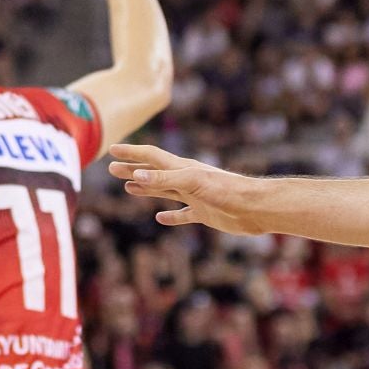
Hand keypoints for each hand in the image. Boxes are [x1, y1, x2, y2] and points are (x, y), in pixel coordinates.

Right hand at [108, 144, 267, 234]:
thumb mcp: (192, 183)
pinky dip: (171, 216)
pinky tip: (161, 219)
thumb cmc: (227, 191)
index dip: (131, 153)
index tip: (112, 150)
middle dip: (133, 170)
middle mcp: (186, 180)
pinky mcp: (205, 213)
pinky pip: (183, 214)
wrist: (256, 208)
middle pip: (154, 173)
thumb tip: (135, 176)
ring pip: (164, 191)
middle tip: (112, 169)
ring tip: (129, 188)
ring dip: (146, 189)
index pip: (151, 157)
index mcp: (182, 168)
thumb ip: (164, 179)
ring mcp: (195, 196)